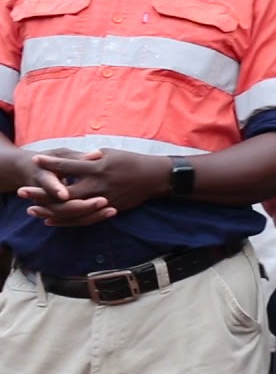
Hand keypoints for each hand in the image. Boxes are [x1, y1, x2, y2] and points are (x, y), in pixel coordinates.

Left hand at [20, 149, 168, 226]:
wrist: (154, 178)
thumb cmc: (133, 162)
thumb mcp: (113, 153)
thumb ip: (93, 156)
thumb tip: (79, 158)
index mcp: (98, 167)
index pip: (68, 166)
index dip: (51, 163)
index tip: (36, 160)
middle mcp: (97, 185)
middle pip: (63, 192)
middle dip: (41, 191)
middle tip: (22, 191)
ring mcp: (102, 199)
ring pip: (70, 209)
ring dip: (49, 209)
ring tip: (31, 208)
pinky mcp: (107, 209)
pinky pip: (82, 218)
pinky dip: (64, 220)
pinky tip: (50, 219)